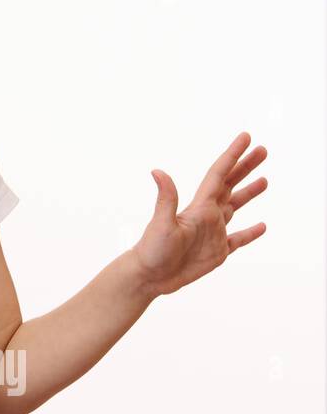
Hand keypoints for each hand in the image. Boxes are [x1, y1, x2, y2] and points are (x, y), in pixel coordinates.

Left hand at [131, 132, 267, 296]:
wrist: (149, 276)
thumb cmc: (152, 249)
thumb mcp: (161, 222)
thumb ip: (166, 198)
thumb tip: (157, 171)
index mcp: (199, 207)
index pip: (219, 174)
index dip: (233, 155)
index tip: (246, 137)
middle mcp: (208, 215)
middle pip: (230, 185)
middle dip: (245, 167)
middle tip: (262, 150)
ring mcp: (214, 233)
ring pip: (235, 207)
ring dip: (249, 193)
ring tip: (264, 180)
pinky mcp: (218, 251)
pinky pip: (239, 239)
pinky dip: (251, 233)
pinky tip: (262, 226)